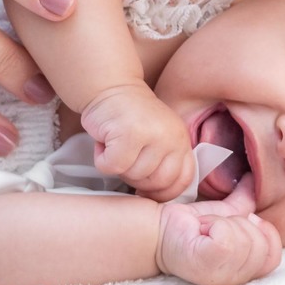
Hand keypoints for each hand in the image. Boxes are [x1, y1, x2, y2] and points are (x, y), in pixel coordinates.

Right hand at [80, 84, 195, 201]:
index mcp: (182, 140)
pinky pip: (114, 166)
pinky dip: (102, 159)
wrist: (110, 87)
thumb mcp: (158, 137)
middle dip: (135, 179)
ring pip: (133, 175)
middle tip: (124, 159)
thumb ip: (165, 162)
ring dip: (117, 166)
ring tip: (115, 144)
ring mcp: (154, 134)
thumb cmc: (129, 117)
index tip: (145, 191)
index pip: (183, 181)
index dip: (163, 193)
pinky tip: (104, 142)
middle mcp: (173, 137)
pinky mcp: (131, 133)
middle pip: (156, 183)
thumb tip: (159, 197)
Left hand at [156, 175, 281, 284]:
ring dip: (224, 223)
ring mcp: (221, 277)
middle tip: (217, 225)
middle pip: (261, 247)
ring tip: (207, 228)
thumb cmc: (192, 226)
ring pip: (245, 241)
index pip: (273, 257)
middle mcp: (235, 280)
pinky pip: (227, 239)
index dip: (264, 234)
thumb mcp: (228, 213)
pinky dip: (215, 224)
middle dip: (240, 225)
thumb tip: (256, 177)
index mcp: (245, 271)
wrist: (161, 229)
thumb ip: (246, 201)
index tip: (245, 220)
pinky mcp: (206, 265)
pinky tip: (201, 229)